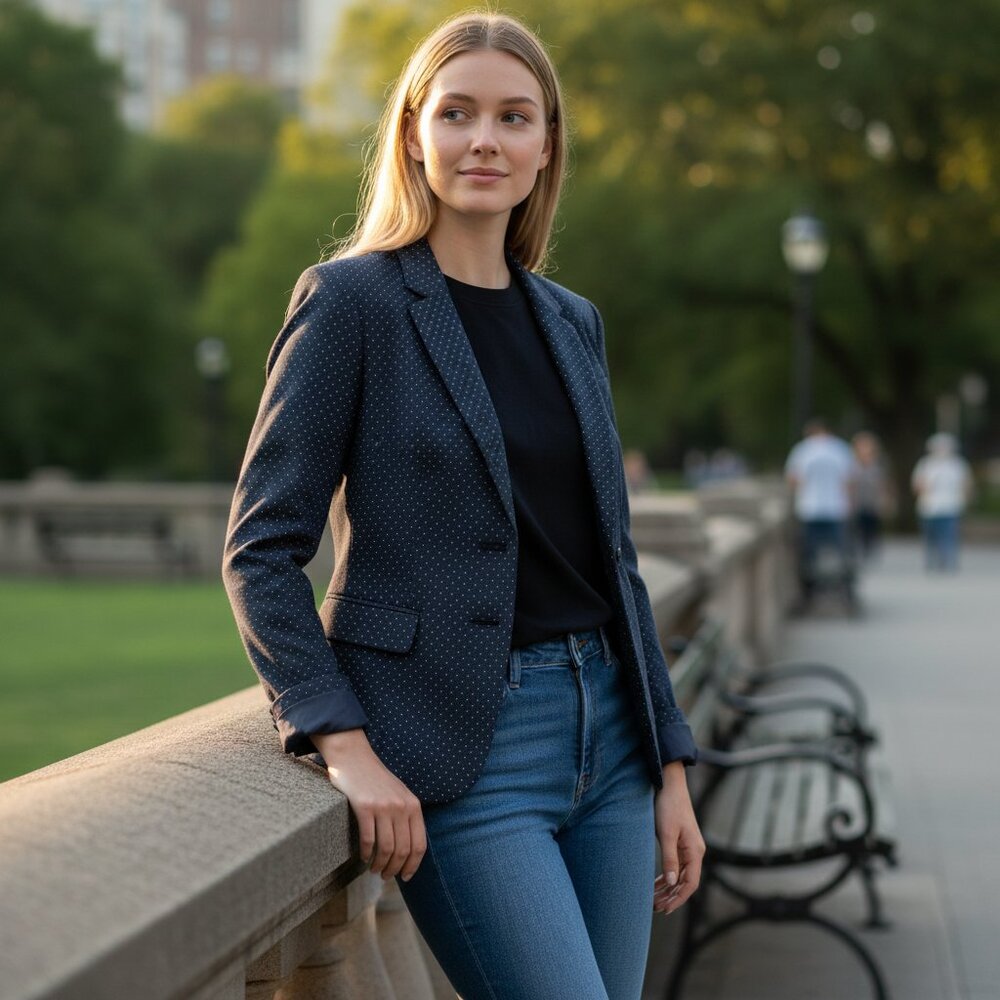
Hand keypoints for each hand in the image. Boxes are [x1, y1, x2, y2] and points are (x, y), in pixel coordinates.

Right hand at [310, 728, 425, 881]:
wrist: (354, 757)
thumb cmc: (375, 781)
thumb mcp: (399, 795)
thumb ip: (406, 817)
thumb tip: (408, 851)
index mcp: (413, 806)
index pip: (419, 844)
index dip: (413, 866)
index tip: (405, 877)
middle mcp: (402, 806)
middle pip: (403, 850)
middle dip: (394, 869)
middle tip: (385, 876)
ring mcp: (383, 806)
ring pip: (386, 848)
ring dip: (380, 865)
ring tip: (374, 870)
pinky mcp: (364, 807)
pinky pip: (369, 839)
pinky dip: (367, 854)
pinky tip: (364, 857)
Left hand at [653, 761, 704, 915]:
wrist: (669, 784)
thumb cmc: (668, 807)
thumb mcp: (666, 833)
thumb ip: (669, 858)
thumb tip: (671, 883)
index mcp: (695, 852)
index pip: (690, 884)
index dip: (678, 899)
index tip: (665, 909)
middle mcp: (695, 852)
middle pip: (685, 882)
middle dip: (671, 896)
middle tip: (655, 908)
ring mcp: (688, 847)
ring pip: (679, 875)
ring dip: (668, 888)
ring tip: (653, 900)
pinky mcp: (680, 842)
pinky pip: (675, 865)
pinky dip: (666, 876)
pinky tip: (656, 883)